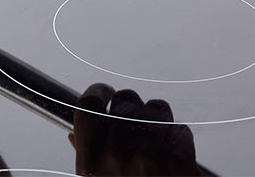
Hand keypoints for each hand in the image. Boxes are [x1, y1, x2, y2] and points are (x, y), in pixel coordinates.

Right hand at [69, 83, 200, 175]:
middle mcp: (118, 155)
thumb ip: (87, 159)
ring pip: (156, 108)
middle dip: (133, 107)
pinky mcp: (179, 159)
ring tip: (157, 138)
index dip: (98, 92)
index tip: (104, 92)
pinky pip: (179, 130)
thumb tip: (75, 136)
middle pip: (126, 100)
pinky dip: (178, 140)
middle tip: (136, 122)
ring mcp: (150, 155)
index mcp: (91, 163)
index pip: (88, 106)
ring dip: (158, 120)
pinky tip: (173, 156)